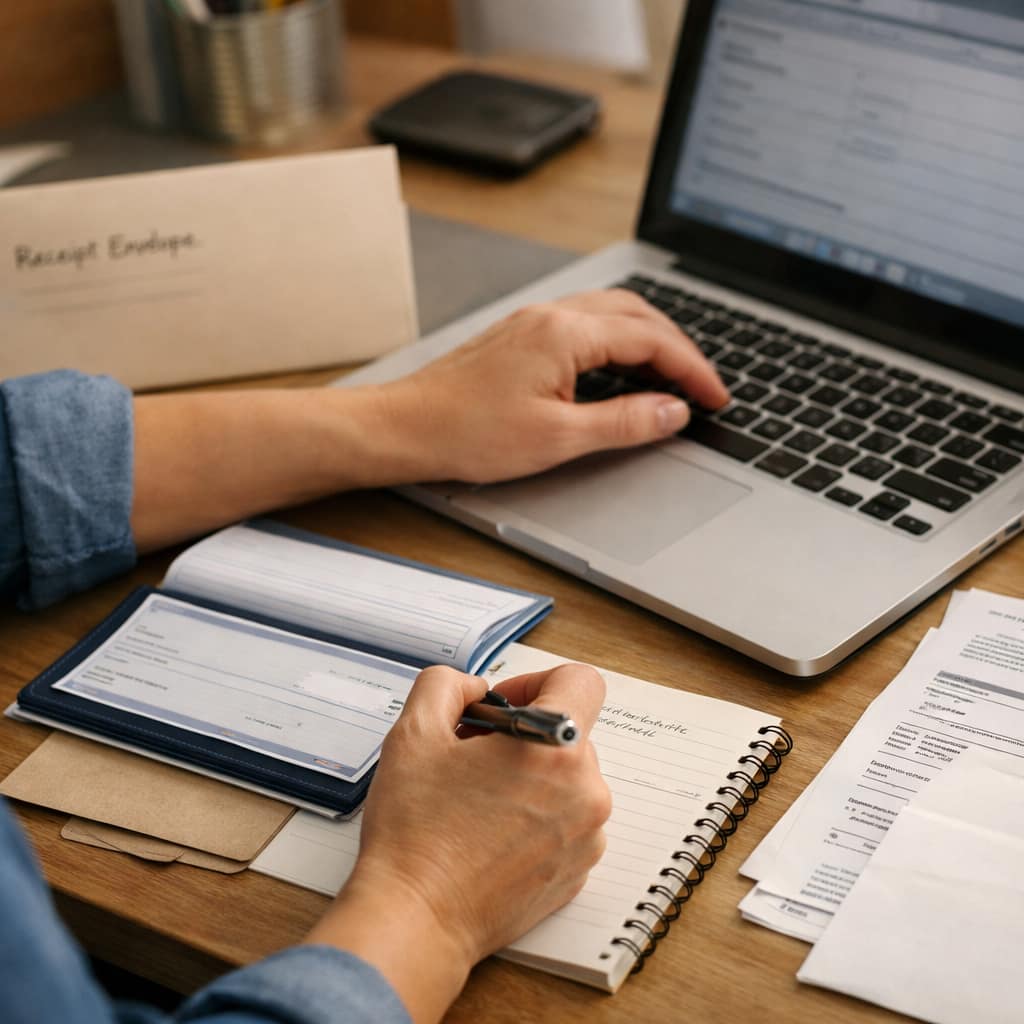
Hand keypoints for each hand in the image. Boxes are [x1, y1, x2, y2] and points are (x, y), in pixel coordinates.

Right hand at [304, 663, 609, 1021]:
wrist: (416, 919)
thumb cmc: (416, 831)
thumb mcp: (415, 731)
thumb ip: (447, 685)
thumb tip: (475, 688)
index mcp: (556, 749)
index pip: (580, 682)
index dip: (536, 682)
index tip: (502, 709)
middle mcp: (586, 793)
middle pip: (568, 735)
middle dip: (522, 736)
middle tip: (472, 759)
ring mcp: (586, 839)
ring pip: (567, 781)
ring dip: (529, 779)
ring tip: (478, 801)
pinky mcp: (576, 874)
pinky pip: (566, 824)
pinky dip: (535, 819)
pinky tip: (489, 835)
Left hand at [378, 288, 729, 483]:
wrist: (405, 428)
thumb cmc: (467, 433)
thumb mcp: (558, 438)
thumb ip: (624, 422)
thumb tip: (673, 411)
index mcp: (565, 334)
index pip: (651, 340)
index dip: (692, 370)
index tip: (716, 397)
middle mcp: (550, 316)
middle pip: (637, 314)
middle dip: (678, 347)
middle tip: (702, 384)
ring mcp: (532, 321)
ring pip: (610, 312)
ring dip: (648, 338)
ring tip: (672, 372)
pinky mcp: (519, 335)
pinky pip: (584, 322)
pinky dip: (617, 339)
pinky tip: (619, 366)